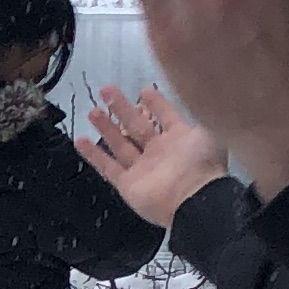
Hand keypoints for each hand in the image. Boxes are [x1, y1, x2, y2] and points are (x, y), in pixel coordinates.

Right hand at [75, 81, 227, 226]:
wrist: (195, 199)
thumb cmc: (204, 164)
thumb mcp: (208, 130)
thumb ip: (199, 112)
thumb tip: (195, 94)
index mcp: (181, 140)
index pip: (165, 116)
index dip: (156, 103)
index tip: (144, 90)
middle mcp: (160, 153)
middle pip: (137, 126)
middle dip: (122, 108)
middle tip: (107, 90)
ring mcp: (143, 169)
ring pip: (120, 145)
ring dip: (106, 127)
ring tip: (93, 110)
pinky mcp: (128, 185)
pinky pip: (108, 168)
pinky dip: (94, 155)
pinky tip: (80, 140)